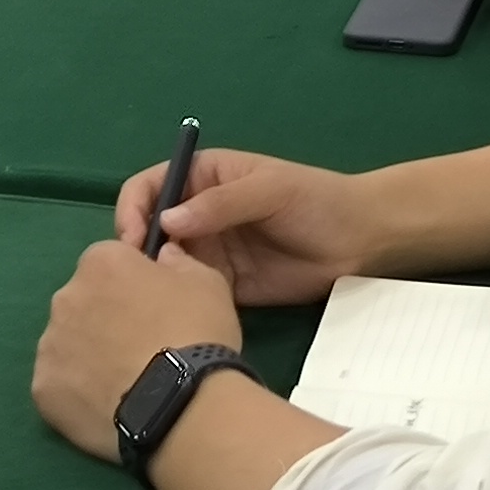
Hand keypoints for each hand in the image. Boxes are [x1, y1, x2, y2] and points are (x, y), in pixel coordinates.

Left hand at [28, 236, 242, 462]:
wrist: (182, 405)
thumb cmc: (196, 334)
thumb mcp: (206, 281)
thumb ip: (178, 262)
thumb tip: (164, 257)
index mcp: (101, 263)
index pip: (108, 263)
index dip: (129, 284)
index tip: (150, 307)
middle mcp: (65, 297)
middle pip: (82, 302)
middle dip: (104, 317)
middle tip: (138, 345)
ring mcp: (50, 345)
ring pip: (67, 343)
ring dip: (88, 354)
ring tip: (125, 380)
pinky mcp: (44, 389)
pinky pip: (60, 384)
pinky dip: (77, 391)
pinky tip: (107, 405)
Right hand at [121, 146, 384, 307]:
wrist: (357, 241)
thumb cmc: (315, 200)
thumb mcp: (269, 190)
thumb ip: (221, 203)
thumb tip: (166, 222)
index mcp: (203, 177)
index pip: (150, 187)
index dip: (134, 209)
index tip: (132, 239)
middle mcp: (197, 214)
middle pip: (148, 229)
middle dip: (136, 250)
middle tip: (137, 278)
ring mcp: (208, 251)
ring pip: (163, 264)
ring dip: (153, 279)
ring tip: (154, 298)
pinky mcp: (221, 285)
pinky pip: (188, 291)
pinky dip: (177, 300)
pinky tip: (177, 312)